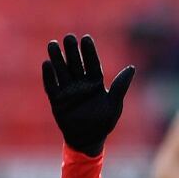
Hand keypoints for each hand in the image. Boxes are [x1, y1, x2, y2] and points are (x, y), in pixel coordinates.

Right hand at [42, 33, 134, 156]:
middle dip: (72, 51)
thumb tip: (132, 68)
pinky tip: (46, 64)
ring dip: (57, 58)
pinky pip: (51, 86)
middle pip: (75, 63)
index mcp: (95, 83)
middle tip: (69, 37)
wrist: (88, 140)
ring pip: (61, 71)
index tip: (86, 38)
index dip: (89, 51)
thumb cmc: (103, 122)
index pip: (92, 63)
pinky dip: (49, 76)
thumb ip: (120, 86)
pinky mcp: (57, 100)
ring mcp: (68, 91)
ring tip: (53, 44)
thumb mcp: (114, 104)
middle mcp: (81, 84)